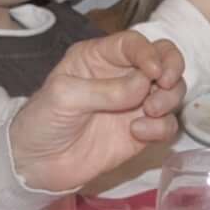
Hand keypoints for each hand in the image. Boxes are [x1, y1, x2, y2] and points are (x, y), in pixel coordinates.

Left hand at [12, 29, 188, 194]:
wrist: (36, 166)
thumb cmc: (42, 122)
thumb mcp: (64, 96)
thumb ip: (105, 90)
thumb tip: (144, 84)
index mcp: (99, 57)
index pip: (134, 43)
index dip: (149, 53)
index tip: (154, 72)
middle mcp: (122, 76)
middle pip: (164, 59)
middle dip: (172, 68)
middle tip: (165, 85)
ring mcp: (134, 105)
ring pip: (171, 91)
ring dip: (168, 99)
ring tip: (150, 111)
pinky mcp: (141, 132)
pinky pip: (166, 125)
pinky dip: (161, 127)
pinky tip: (138, 132)